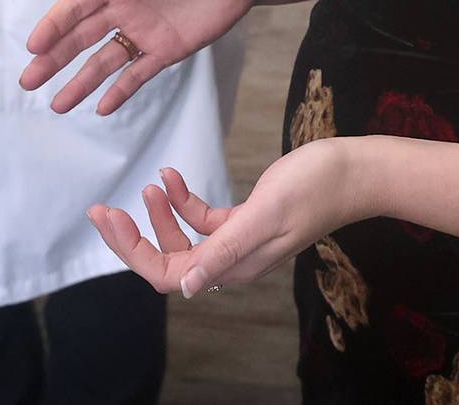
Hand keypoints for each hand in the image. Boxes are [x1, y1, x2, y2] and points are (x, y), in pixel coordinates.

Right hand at [19, 0, 255, 115]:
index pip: (75, 7)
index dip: (53, 25)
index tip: (34, 47)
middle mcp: (123, 8)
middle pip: (81, 38)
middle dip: (54, 59)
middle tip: (28, 82)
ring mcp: (144, 32)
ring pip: (104, 61)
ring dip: (80, 81)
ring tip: (57, 104)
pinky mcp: (166, 50)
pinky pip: (138, 73)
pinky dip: (120, 91)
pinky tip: (101, 106)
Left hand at [86, 140, 361, 297]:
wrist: (354, 170)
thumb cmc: (316, 187)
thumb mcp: (265, 214)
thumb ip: (226, 249)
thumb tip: (187, 288)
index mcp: (234, 265)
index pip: (168, 274)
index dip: (132, 251)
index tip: (107, 218)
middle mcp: (232, 260)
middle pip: (169, 261)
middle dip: (134, 237)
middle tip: (104, 208)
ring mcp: (240, 240)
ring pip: (183, 240)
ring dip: (161, 214)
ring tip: (152, 181)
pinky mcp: (248, 219)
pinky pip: (204, 219)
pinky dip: (184, 199)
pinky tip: (172, 175)